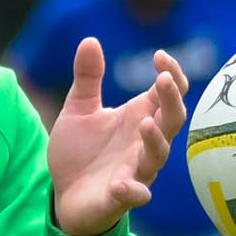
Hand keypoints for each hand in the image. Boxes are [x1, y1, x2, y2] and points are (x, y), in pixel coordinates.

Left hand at [47, 41, 188, 235]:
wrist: (63, 194)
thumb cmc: (80, 152)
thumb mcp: (79, 109)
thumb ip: (87, 78)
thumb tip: (90, 39)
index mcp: (139, 116)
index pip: (168, 92)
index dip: (171, 73)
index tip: (159, 55)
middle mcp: (144, 142)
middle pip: (172, 119)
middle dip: (171, 100)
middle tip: (163, 80)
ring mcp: (136, 170)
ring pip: (158, 156)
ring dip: (155, 141)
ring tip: (144, 124)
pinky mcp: (120, 196)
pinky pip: (135, 195)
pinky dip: (132, 190)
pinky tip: (121, 184)